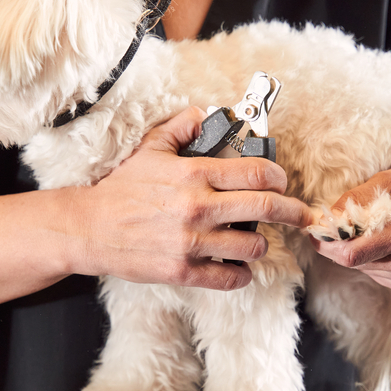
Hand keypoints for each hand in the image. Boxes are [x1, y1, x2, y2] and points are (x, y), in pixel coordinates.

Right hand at [65, 107, 314, 289]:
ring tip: (255, 241)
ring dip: (261, 244)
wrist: (89, 228)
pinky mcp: (183, 271)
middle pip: (266, 209)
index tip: (282, 182)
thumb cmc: (121, 189)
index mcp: (194, 175)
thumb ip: (181, 127)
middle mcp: (199, 208)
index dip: (279, 177)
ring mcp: (192, 243)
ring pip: (252, 246)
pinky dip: (241, 274)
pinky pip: (230, 278)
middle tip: (301, 215)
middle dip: (293, 212)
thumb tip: (206, 112)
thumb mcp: (150, 149)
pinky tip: (238, 267)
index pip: (256, 173)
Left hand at [310, 163, 390, 294]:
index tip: (317, 231)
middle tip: (342, 222)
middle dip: (341, 243)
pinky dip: (374, 259)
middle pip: (353, 262)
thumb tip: (327, 217)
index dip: (327, 245)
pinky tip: (390, 242)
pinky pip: (378, 274)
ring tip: (378, 228)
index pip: (351, 254)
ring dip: (359, 251)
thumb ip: (356, 198)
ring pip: (364, 269)